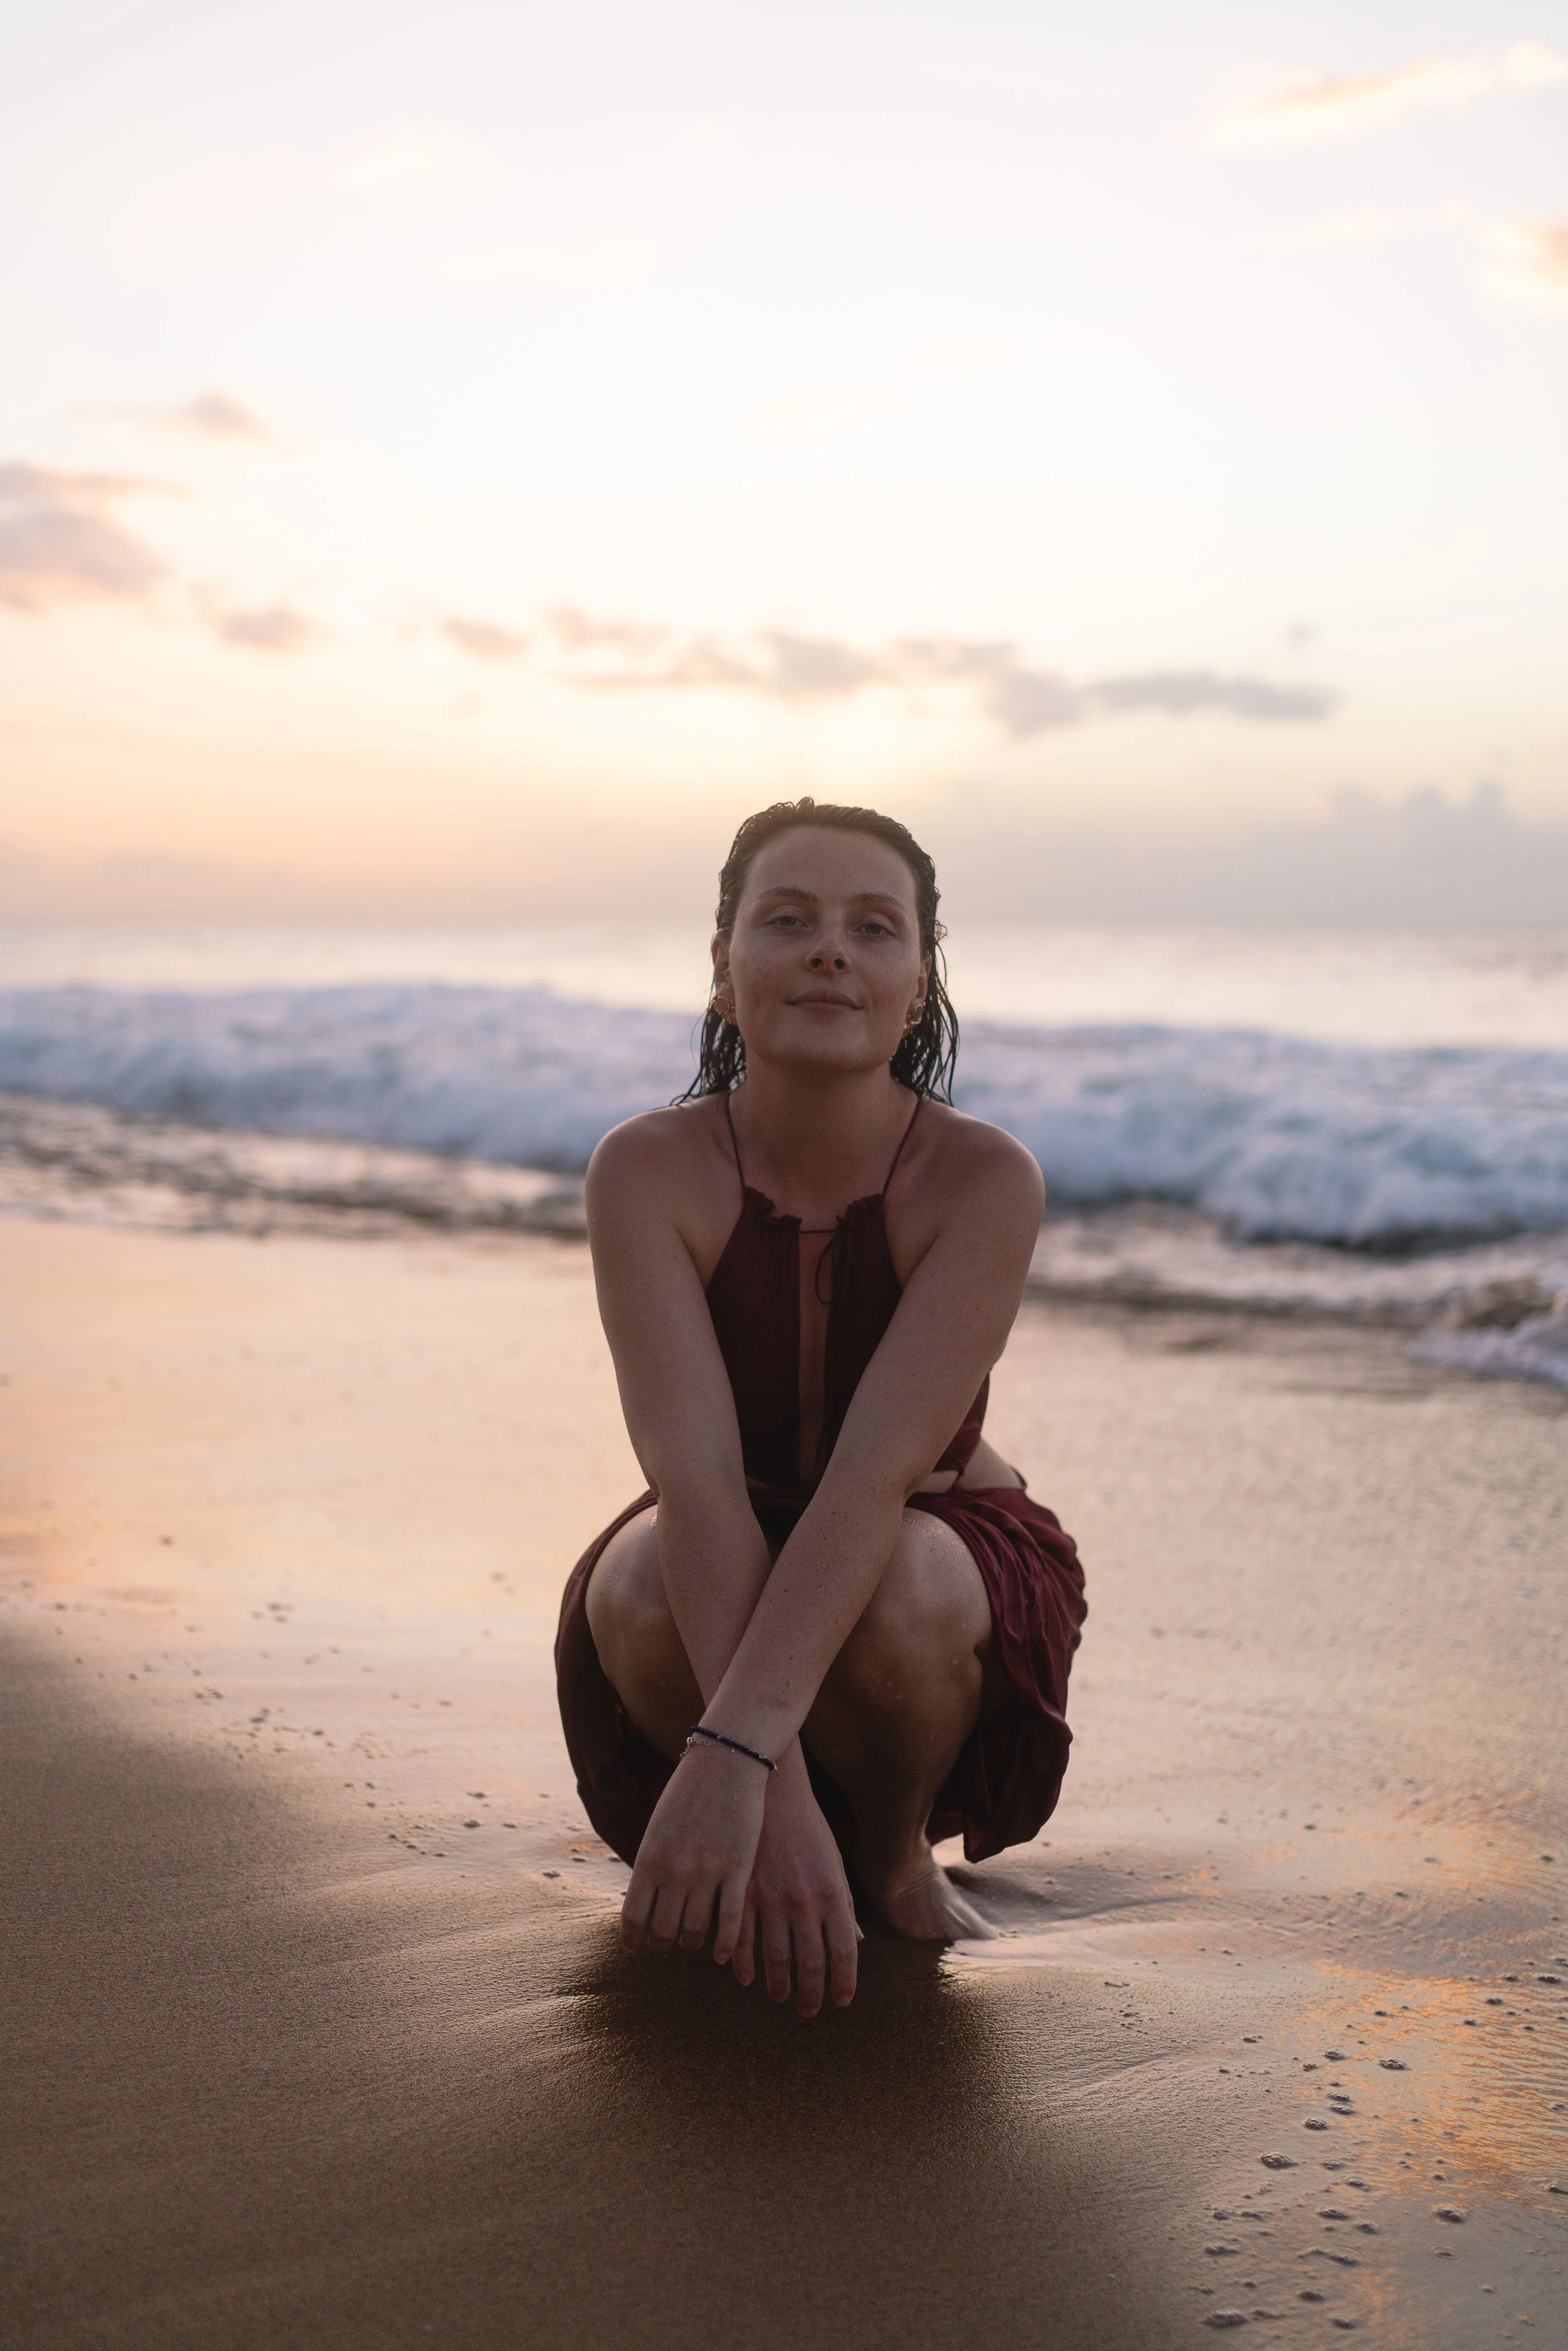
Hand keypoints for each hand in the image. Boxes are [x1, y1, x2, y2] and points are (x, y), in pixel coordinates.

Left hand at [620, 1739, 767, 1964]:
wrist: (727, 1760)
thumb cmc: (688, 1791)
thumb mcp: (659, 1827)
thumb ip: (652, 1863)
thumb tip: (645, 1899)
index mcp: (650, 1859)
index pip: (634, 1917)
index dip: (634, 1939)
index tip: (636, 1946)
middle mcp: (675, 1871)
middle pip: (663, 1930)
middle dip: (662, 1942)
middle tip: (666, 1943)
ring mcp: (708, 1872)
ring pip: (696, 1930)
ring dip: (691, 1943)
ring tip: (692, 1943)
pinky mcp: (739, 1869)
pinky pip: (730, 1921)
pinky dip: (725, 1944)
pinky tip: (721, 1956)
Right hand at [729, 1758, 859, 2016]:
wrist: (772, 1793)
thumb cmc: (808, 1830)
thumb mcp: (834, 1865)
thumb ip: (844, 1906)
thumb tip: (856, 1943)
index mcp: (833, 1894)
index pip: (844, 1952)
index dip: (844, 1982)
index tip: (841, 2001)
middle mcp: (805, 1902)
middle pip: (811, 1964)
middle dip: (812, 1994)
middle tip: (809, 2010)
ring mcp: (771, 1900)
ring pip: (776, 1959)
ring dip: (780, 1985)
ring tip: (782, 1998)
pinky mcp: (742, 1894)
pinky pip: (742, 1941)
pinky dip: (744, 1965)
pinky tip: (747, 1978)